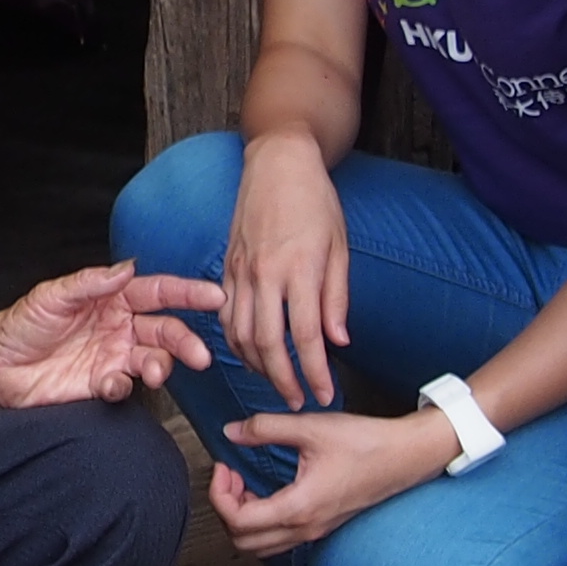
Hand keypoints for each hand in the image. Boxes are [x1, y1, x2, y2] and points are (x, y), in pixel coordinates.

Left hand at [0, 264, 217, 406]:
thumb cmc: (19, 325)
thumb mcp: (51, 296)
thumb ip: (90, 283)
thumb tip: (127, 268)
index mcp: (112, 299)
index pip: (157, 292)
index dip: (188, 294)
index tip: (215, 297)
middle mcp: (120, 327)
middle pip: (166, 331)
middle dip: (187, 341)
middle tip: (201, 355)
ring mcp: (113, 357)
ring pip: (154, 360)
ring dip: (163, 366)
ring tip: (157, 373)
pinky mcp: (101, 384)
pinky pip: (125, 386)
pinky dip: (125, 386)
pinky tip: (112, 385)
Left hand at [206, 408, 457, 557]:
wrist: (406, 457)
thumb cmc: (366, 443)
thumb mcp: (311, 427)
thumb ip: (265, 428)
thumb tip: (231, 431)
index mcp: (298, 507)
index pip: (238, 521)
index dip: (219, 494)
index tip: (224, 466)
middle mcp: (305, 528)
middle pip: (243, 541)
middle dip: (226, 509)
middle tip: (231, 475)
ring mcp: (314, 532)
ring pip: (260, 545)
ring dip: (243, 519)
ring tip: (245, 484)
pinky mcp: (322, 527)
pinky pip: (279, 540)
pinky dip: (262, 522)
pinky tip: (266, 492)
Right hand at [223, 131, 351, 408]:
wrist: (278, 162)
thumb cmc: (316, 201)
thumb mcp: (340, 246)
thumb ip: (337, 297)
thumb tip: (339, 341)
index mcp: (300, 269)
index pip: (307, 337)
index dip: (316, 373)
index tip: (325, 395)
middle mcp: (266, 274)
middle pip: (269, 345)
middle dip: (284, 381)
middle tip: (298, 402)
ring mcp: (241, 271)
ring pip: (241, 335)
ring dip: (258, 367)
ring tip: (277, 383)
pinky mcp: (228, 267)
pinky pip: (226, 316)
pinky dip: (236, 342)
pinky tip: (251, 355)